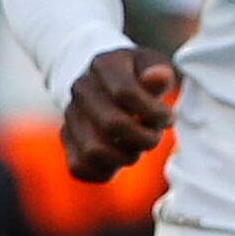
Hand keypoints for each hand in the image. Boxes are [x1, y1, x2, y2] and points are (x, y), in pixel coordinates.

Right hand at [61, 46, 178, 180]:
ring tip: (136, 148)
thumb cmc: (137, 76)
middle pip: (112, 124)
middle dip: (143, 138)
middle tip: (154, 137)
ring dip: (124, 157)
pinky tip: (119, 158)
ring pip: (94, 151)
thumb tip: (159, 77)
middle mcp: (81, 88)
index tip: (168, 119)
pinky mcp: (66, 140)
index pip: (126, 93)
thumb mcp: (152, 65)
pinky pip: (80, 168)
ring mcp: (70, 115)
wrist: (105, 83)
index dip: (154, 113)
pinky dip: (105, 171)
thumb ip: (159, 72)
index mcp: (103, 64)